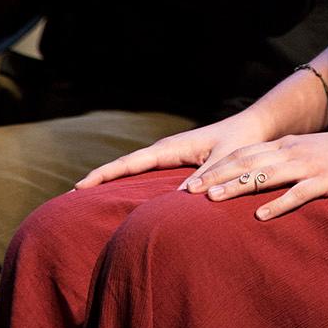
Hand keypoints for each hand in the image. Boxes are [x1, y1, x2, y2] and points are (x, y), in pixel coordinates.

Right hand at [74, 108, 287, 190]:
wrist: (254, 128)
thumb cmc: (241, 142)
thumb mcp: (226, 160)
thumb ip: (207, 177)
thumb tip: (179, 199)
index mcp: (173, 147)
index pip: (131, 162)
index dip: (106, 174)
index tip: (81, 185)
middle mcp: (166, 148)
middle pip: (125, 164)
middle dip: (100, 176)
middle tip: (72, 193)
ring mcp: (169, 154)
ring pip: (134, 166)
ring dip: (112, 178)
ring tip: (87, 195)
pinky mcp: (176, 160)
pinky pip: (145, 170)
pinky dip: (129, 178)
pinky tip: (123, 193)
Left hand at [184, 123, 327, 219]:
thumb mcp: (315, 153)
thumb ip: (292, 161)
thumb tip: (268, 174)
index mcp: (289, 145)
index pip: (244, 154)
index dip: (217, 167)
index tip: (192, 180)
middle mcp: (293, 151)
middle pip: (247, 161)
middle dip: (216, 176)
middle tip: (188, 191)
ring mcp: (310, 164)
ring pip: (265, 174)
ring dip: (237, 186)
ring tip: (212, 200)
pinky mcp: (327, 179)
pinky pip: (298, 193)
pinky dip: (278, 204)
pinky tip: (261, 215)